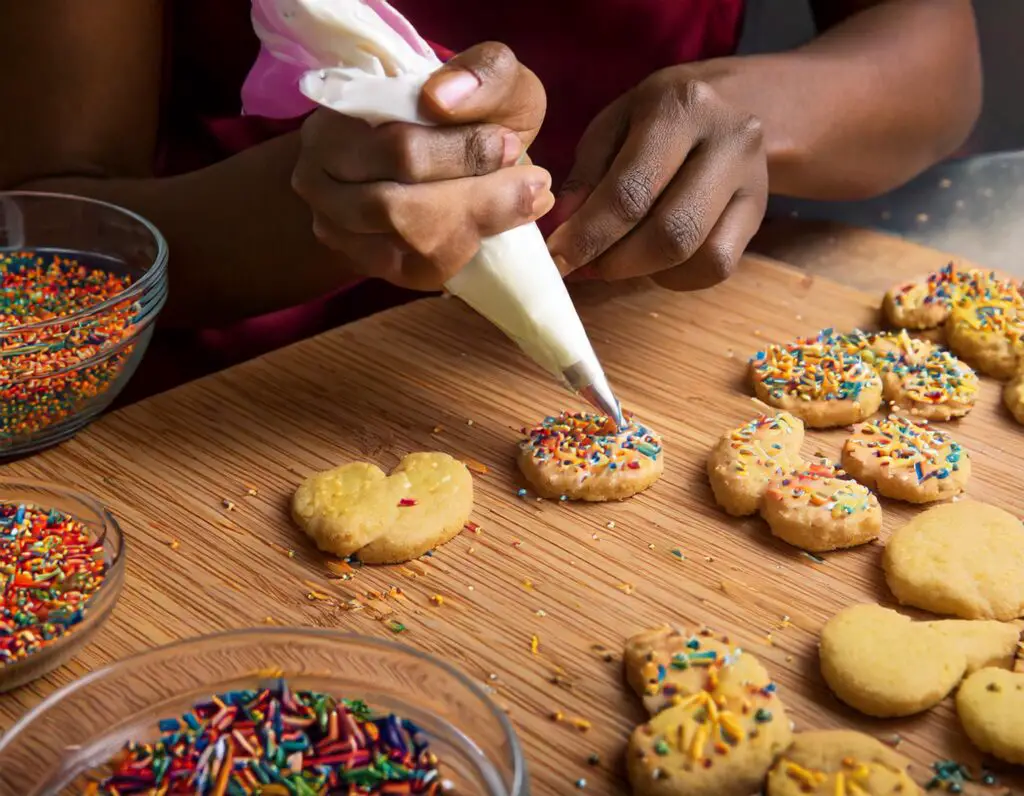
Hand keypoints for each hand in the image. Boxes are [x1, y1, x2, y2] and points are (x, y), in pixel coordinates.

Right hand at [291, 42, 552, 290]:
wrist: (437, 151)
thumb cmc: (468, 108)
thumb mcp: (486, 75)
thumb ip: (478, 72)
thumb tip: (442, 99)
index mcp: (342, 111)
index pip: (397, 150)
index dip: (462, 153)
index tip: (512, 146)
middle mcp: (319, 169)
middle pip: (397, 209)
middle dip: (476, 200)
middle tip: (534, 185)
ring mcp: (332, 220)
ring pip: (406, 246)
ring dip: (473, 229)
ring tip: (521, 204)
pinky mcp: (360, 259)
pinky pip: (415, 272)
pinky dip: (461, 254)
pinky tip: (488, 231)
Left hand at [546, 67, 767, 290]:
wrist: (735, 103)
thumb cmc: (657, 119)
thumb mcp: (614, 126)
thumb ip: (586, 175)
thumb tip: (565, 230)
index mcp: (680, 106)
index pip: (631, 190)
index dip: (589, 235)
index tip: (558, 259)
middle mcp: (728, 138)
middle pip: (671, 231)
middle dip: (618, 262)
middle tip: (585, 267)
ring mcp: (753, 178)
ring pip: (699, 255)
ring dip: (646, 271)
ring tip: (616, 258)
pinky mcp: (759, 213)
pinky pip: (717, 266)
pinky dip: (676, 275)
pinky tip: (653, 258)